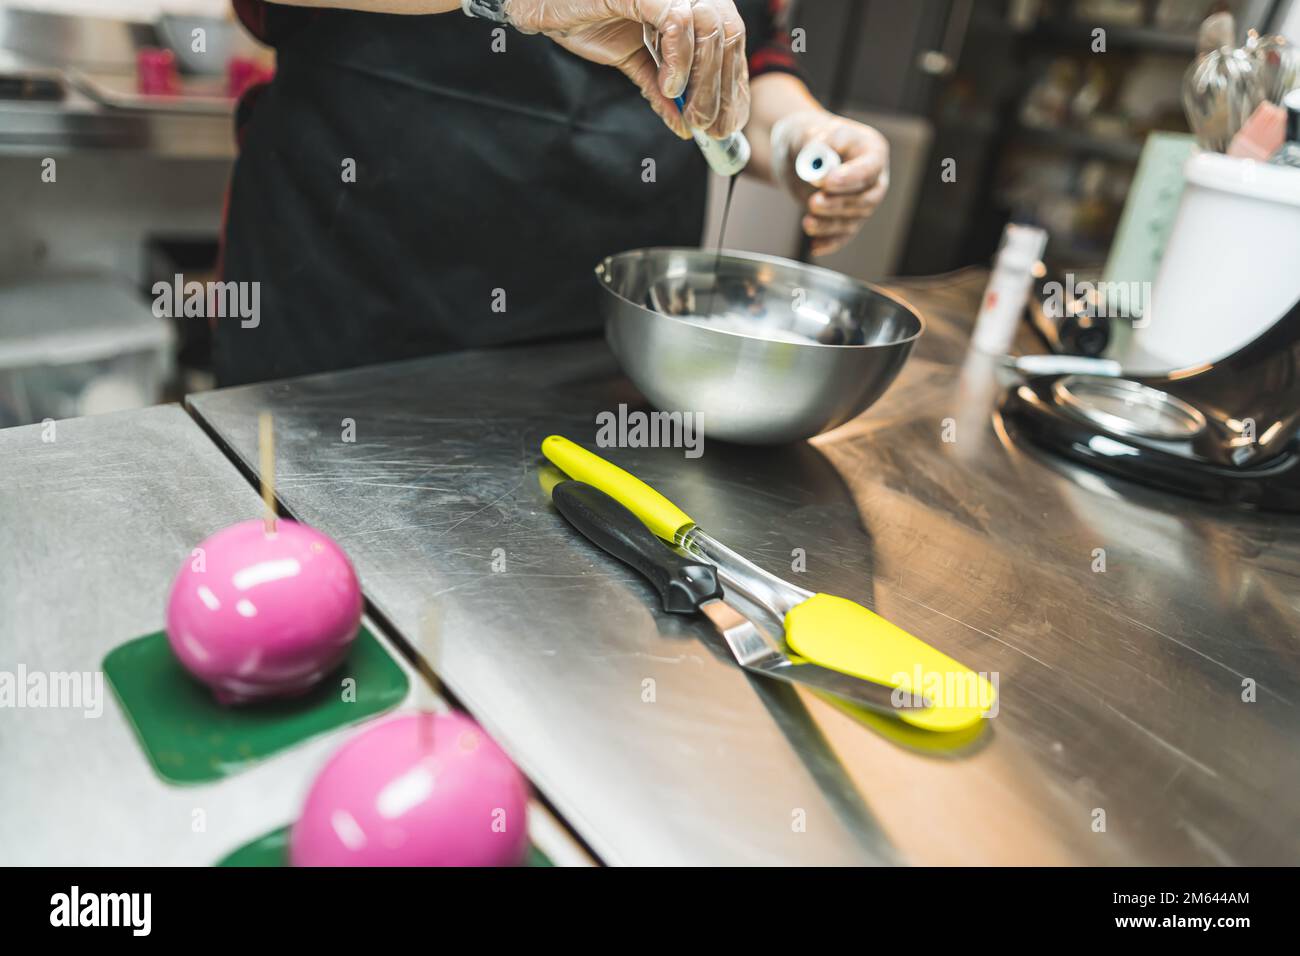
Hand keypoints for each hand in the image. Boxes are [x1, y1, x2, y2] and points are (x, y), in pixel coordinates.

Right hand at [503, 0, 748, 138]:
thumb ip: (659, 86)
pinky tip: (670, 86)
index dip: (733, 82)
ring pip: (711, 28)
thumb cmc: (581, 14)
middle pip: (729, 33)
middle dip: (722, 88)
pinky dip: (679, 59)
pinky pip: (678, 21)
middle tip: (709, 126)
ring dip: (703, 80)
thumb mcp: (629, 56)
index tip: (727, 122)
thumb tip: (683, 124)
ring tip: (690, 112)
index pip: (729, 37)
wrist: (540, 0)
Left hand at [771, 110, 888, 256]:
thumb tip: (818, 159)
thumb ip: (814, 145)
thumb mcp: (807, 133)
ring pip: (854, 219)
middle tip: (813, 202)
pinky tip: (815, 246)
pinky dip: (830, 242)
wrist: (799, 155)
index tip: (827, 182)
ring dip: (830, 223)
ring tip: (806, 222)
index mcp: (871, 150)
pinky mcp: (848, 218)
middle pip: (867, 199)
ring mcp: (862, 200)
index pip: (869, 167)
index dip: (850, 177)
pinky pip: (844, 234)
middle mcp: (874, 178)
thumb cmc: (809, 138)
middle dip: (840, 204)